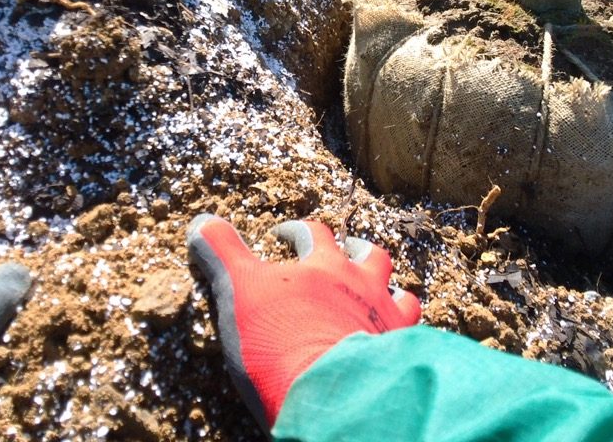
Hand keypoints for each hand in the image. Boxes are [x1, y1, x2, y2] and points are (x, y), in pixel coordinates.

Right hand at [187, 214, 420, 428]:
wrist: (333, 392)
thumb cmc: (281, 341)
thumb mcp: (238, 291)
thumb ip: (221, 253)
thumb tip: (200, 221)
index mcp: (323, 266)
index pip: (313, 234)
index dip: (297, 231)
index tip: (283, 235)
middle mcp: (362, 284)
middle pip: (367, 256)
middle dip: (354, 250)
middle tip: (344, 252)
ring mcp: (387, 318)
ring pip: (399, 291)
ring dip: (388, 287)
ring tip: (381, 290)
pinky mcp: (401, 352)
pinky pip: (413, 333)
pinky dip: (405, 330)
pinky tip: (397, 337)